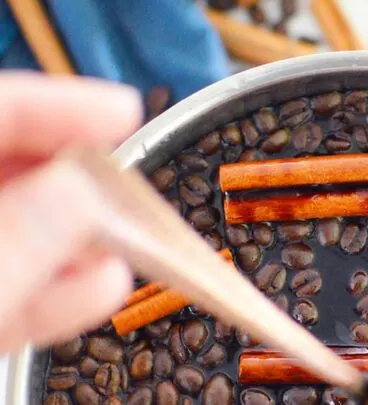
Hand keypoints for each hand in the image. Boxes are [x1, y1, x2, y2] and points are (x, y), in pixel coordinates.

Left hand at [0, 72, 140, 352]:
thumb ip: (13, 242)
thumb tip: (84, 198)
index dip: (58, 107)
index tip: (124, 111)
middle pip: (12, 171)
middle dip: (78, 180)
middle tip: (130, 183)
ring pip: (18, 235)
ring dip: (81, 241)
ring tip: (134, 240)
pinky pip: (12, 291)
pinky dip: (58, 293)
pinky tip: (102, 287)